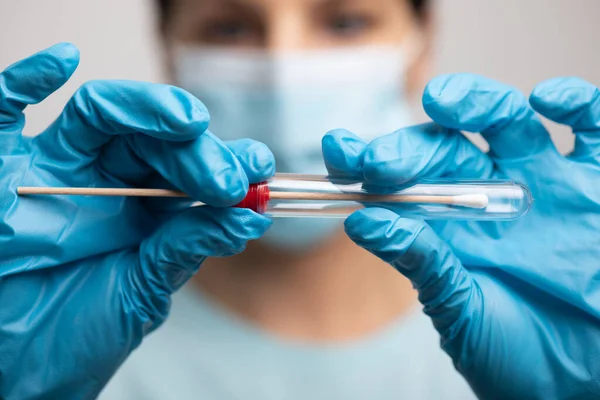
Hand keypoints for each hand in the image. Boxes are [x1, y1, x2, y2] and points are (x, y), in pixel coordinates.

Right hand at [0, 44, 273, 398]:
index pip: (190, 165)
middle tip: (227, 173)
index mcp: (146, 207)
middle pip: (154, 136)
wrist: (20, 368)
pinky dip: (27, 79)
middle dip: (196, 146)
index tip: (258, 170)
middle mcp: (106, 180)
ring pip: (103, 115)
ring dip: (147, 110)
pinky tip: (61, 61)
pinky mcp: (4, 167)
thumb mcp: (144, 289)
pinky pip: (5, 111)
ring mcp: (57, 169)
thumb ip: (187, 247)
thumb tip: (249, 216)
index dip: (225, 161)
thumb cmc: (81, 332)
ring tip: (188, 121)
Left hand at [323, 74, 599, 398]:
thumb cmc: (515, 351)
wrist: (581, 379)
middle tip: (380, 161)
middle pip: (446, 144)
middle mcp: (491, 195)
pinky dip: (574, 104)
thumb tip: (361, 222)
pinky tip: (546, 101)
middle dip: (410, 147)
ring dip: (474, 102)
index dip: (367, 160)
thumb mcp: (459, 309)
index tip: (338, 151)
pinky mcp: (597, 183)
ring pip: (507, 119)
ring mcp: (545, 184)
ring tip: (442, 101)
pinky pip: (592, 127)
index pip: (402, 178)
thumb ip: (420, 263)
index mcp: (450, 223)